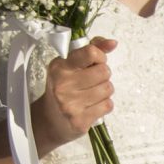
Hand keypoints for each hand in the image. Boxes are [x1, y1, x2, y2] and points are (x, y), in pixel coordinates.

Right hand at [35, 37, 116, 152]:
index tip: (96, 62)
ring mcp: (70, 104)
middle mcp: (63, 85)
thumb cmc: (64, 88)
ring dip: (104, 91)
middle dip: (103, 76)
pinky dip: (104, 105)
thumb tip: (112, 43)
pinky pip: (108, 105)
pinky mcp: (79, 121)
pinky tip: (92, 106)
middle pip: (104, 72)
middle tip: (92, 81)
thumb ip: (91, 50)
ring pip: (108, 89)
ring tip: (92, 94)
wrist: (50, 120)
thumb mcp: (71, 65)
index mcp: (60, 67)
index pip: (90, 52)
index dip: (100, 56)